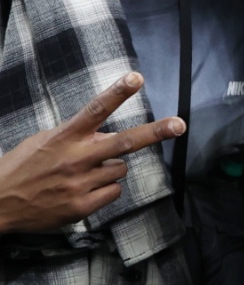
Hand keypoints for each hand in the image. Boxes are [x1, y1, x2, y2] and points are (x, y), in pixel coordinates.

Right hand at [0, 72, 185, 233]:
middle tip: (179, 125)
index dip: (118, 92)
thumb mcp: (45, 141)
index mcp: (64, 137)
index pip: (96, 109)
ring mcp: (80, 184)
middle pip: (124, 142)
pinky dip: (106, 189)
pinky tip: (84, 189)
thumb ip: (77, 135)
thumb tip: (107, 133)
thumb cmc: (23, 167)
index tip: (136, 77)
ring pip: (120, 169)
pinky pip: (114, 192)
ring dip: (111, 168)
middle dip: (155, 132)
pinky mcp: (82, 206)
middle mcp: (75, 158)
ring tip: (84, 173)